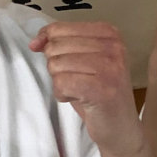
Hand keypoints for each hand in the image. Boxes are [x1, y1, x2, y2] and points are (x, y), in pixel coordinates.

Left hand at [31, 22, 144, 156]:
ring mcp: (110, 67)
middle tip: (77, 80)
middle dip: (57, 67)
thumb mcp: (84, 60)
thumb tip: (36, 42)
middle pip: (56, 46)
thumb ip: (62, 45)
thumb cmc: (99, 93)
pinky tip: (78, 99)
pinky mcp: (102, 89)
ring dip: (61, 82)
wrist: (120, 128)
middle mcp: (113, 47)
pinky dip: (62, 95)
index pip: (60, 29)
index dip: (48, 44)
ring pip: (56, 65)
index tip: (56, 60)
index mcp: (109, 33)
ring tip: (80, 90)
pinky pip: (61, 83)